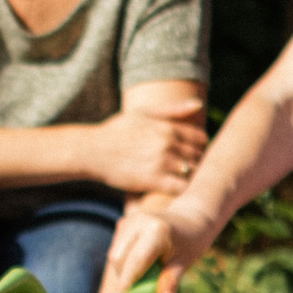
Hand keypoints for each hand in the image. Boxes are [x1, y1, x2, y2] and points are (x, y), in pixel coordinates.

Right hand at [89, 100, 208, 195]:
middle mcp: (167, 144)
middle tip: (184, 166)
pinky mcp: (153, 181)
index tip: (190, 151)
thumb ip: (173, 109)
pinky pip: (180, 187)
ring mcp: (161, 163)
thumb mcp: (143, 114)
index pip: (200, 139)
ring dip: (188, 175)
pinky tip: (170, 187)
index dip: (199, 146)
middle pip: (198, 156)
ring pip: (192, 172)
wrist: (92, 151)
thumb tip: (199, 104)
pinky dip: (180, 188)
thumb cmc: (117, 131)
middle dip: (195, 161)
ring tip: (177, 177)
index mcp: (168, 127)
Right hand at [101, 204, 219, 292]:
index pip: (136, 260)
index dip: (127, 280)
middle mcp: (138, 223)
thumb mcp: (185, 261)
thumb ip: (171, 280)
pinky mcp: (124, 224)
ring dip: (122, 271)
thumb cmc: (190, 243)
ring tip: (140, 279)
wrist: (190, 219)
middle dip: (124, 277)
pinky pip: (116, 249)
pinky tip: (139, 266)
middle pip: (119, 258)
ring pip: (115, 255)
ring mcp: (129, 221)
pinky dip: (123, 262)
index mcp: (155, 231)